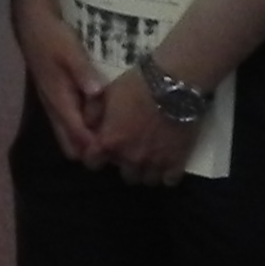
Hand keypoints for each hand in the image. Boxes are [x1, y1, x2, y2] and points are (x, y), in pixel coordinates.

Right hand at [11, 0, 106, 162]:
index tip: (118, 150)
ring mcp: (53, 106)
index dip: (95, 146)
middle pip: (70, 146)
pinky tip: (102, 125)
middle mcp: (54, 108)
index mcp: (58, 99)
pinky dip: (83, 132)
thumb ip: (83, 72)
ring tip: (113, 142)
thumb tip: (96, 92)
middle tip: (117, 149)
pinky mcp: (56, 100)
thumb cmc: (52, 37)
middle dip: (90, 152)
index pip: (76, 134)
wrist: (32, 25)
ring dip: (86, 143)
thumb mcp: (70, 50)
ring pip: (68, 138)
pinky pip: (69, 126)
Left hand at [85, 63, 202, 186]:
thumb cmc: (138, 85)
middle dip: (125, 163)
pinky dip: (167, 174)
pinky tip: (167, 162)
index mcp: (109, 142)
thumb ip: (93, 114)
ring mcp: (155, 162)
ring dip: (146, 170)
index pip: (93, 163)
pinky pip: (170, 180)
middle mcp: (130, 157)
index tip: (102, 149)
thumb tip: (86, 127)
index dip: (96, 156)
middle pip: (124, 174)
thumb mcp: (106, 94)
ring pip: (147, 180)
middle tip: (131, 149)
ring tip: (150, 156)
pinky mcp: (177, 161)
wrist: (175, 85)